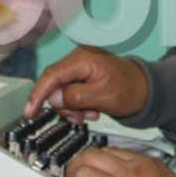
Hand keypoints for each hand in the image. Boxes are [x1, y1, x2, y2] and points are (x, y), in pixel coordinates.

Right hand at [24, 46, 147, 122]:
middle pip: (54, 85)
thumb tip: (54, 98)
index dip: (38, 95)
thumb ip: (76, 97)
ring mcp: (80, 68)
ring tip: (91, 113)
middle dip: (64, 106)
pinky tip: (92, 109)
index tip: (29, 112)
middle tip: (80, 117)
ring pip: (62, 92)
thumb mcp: (102, 97)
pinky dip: (77, 105)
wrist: (146, 90)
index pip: (51, 76)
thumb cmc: (130, 90)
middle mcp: (79, 59)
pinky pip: (70, 93)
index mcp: (83, 59)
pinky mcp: (83, 76)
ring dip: (73, 108)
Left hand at [66, 147, 175, 176]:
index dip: (95, 159)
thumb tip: (130, 171)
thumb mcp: (165, 176)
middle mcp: (127, 173)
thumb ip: (145, 170)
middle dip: (78, 166)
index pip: (108, 150)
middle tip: (76, 176)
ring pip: (80, 176)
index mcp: (142, 162)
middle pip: (89, 157)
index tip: (92, 165)